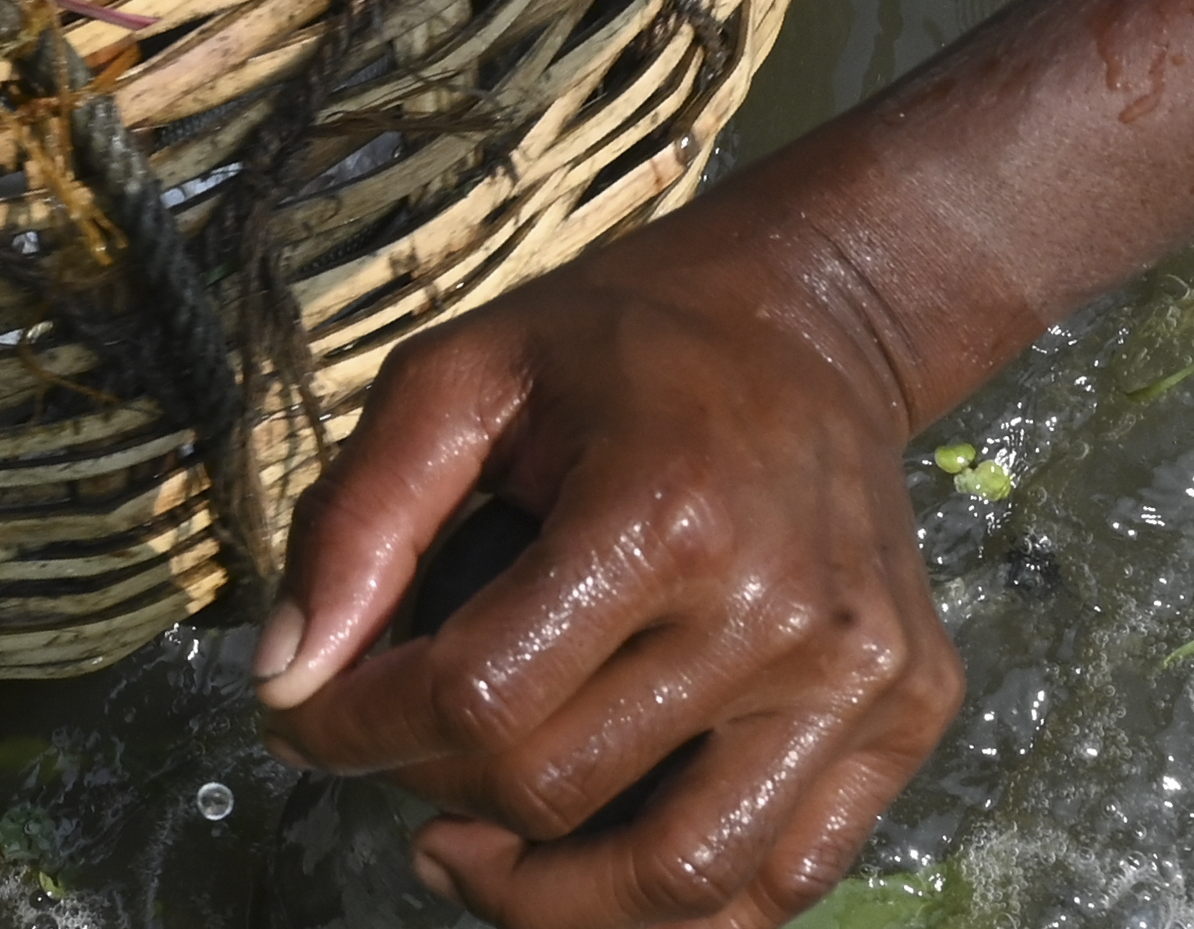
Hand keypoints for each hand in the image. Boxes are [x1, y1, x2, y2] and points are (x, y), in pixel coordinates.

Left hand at [252, 218, 961, 928]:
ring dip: (543, 896)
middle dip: (431, 791)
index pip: (476, 698)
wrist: (807, 322)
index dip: (355, 732)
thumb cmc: (615, 345)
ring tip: (468, 849)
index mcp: (661, 512)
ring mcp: (858, 676)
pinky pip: (784, 880)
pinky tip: (586, 858)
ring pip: (680, 882)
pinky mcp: (908, 714)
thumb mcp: (457, 377)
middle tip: (387, 754)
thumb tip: (285, 674)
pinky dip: (673, 905)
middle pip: (558, 792)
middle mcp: (776, 609)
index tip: (299, 720)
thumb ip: (358, 520)